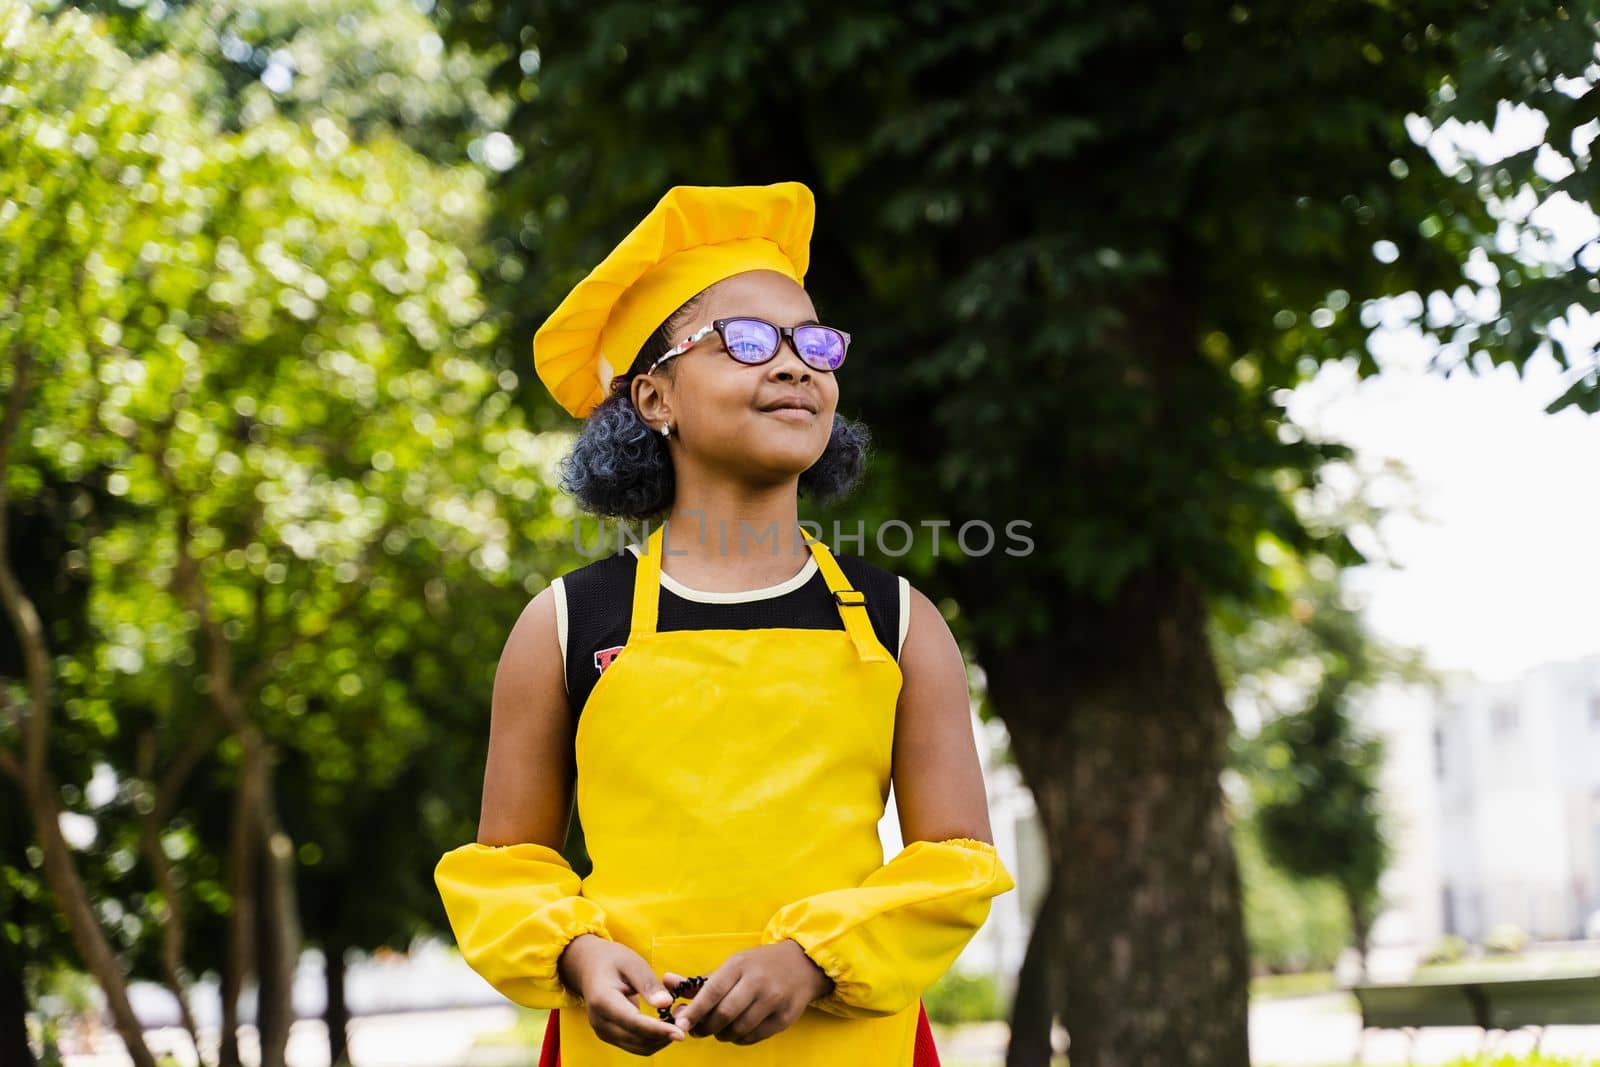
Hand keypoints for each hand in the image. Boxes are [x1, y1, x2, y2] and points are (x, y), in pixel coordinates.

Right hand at [557, 933, 686, 1054]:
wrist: (590, 966)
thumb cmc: (613, 960)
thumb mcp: (632, 963)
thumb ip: (648, 983)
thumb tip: (665, 1003)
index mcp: (602, 1000)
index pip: (633, 1022)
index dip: (658, 1030)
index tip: (681, 1033)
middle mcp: (600, 1021)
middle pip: (636, 1039)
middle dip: (663, 1036)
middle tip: (685, 1024)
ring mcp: (603, 1031)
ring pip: (638, 1047)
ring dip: (660, 1041)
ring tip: (677, 1024)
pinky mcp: (610, 1035)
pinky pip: (635, 1045)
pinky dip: (652, 1040)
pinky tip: (665, 1028)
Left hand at [666, 938, 834, 1044]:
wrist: (802, 963)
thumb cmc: (758, 965)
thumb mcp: (731, 965)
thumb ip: (699, 980)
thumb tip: (666, 981)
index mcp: (740, 965)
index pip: (713, 991)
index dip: (695, 1011)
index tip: (680, 1024)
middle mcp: (758, 982)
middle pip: (725, 1014)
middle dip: (706, 1027)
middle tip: (697, 1030)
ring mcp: (774, 1000)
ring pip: (739, 1029)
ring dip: (722, 1035)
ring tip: (718, 1029)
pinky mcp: (785, 1017)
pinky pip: (754, 1037)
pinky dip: (739, 1039)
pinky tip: (737, 1030)